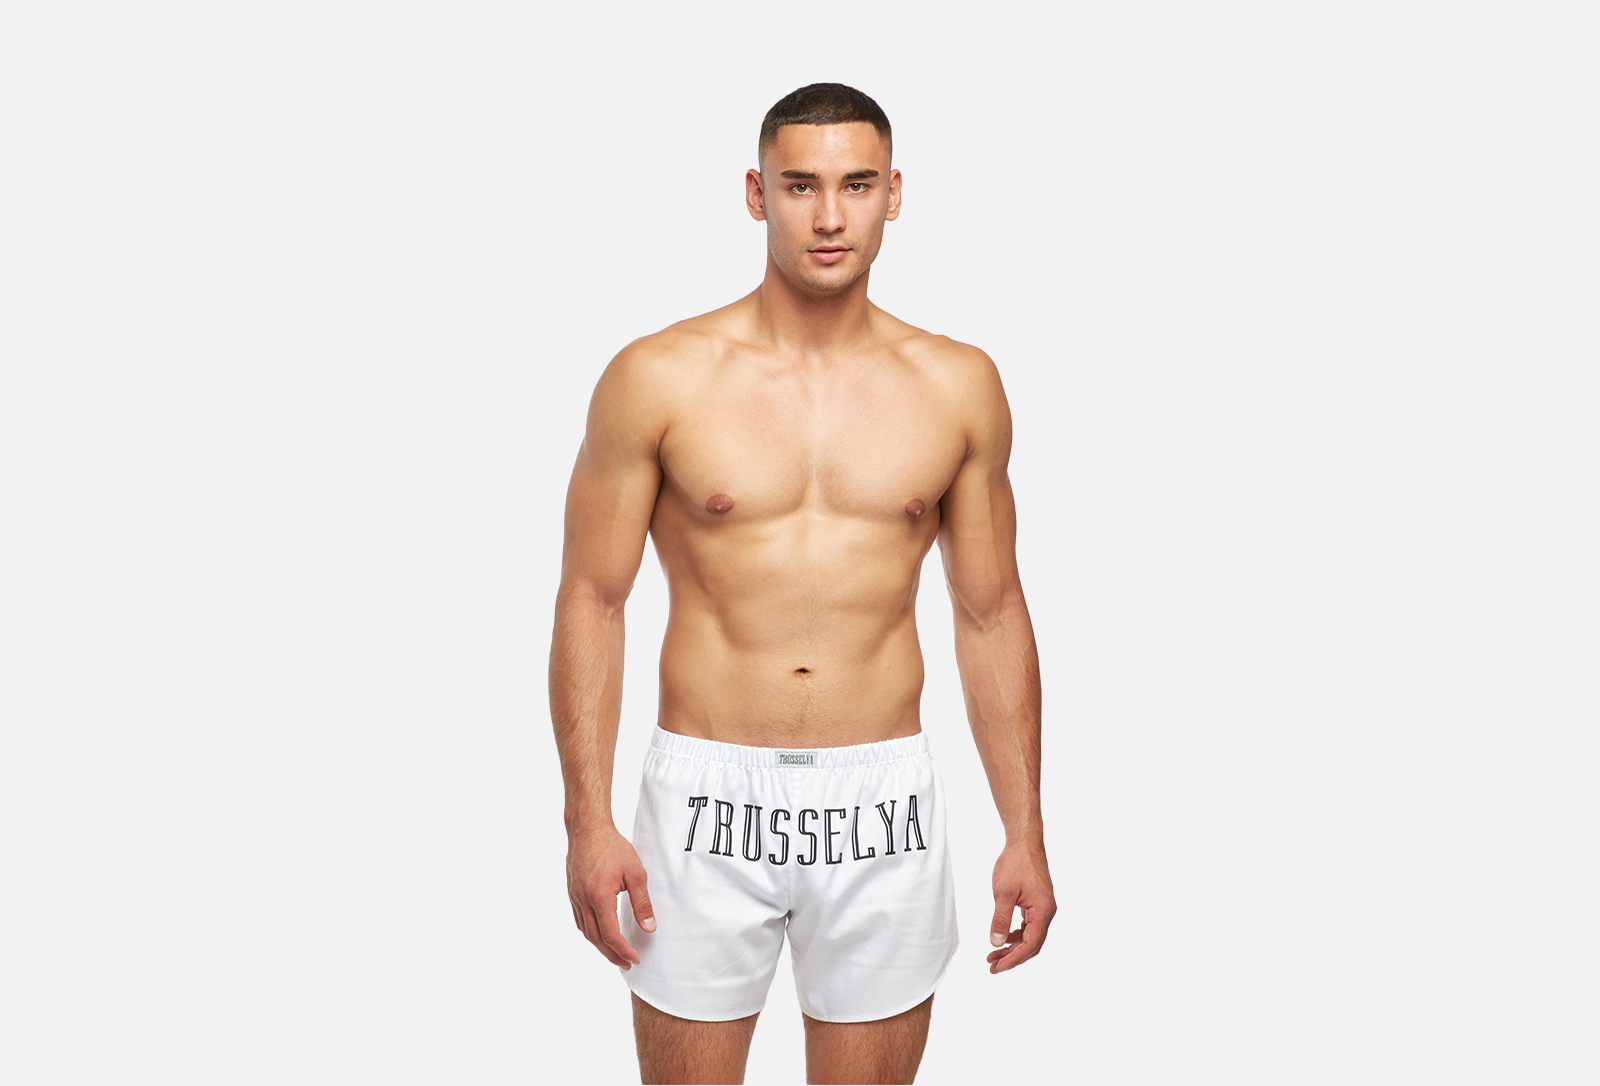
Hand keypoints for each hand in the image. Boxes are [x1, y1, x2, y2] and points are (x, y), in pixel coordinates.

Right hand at [566, 823, 654, 969]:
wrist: (588, 828)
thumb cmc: (613, 847)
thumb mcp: (635, 873)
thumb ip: (642, 902)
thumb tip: (650, 928)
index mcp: (599, 897)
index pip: (610, 935)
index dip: (623, 950)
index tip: (635, 958)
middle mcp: (583, 900)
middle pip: (595, 939)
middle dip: (612, 955)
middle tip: (627, 964)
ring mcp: (575, 897)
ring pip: (585, 931)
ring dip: (600, 946)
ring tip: (615, 953)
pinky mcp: (572, 892)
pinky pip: (580, 920)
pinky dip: (590, 932)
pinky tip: (600, 933)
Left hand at [987, 837, 1055, 973]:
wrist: (1024, 842)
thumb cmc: (1015, 863)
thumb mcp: (1004, 893)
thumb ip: (1000, 919)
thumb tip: (996, 943)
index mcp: (1043, 911)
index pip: (1030, 945)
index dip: (1013, 959)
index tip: (997, 967)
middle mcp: (1047, 912)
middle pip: (1032, 944)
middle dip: (1012, 957)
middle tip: (992, 966)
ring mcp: (1043, 907)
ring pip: (1030, 936)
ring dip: (1013, 947)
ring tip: (993, 954)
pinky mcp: (1037, 902)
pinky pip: (1029, 926)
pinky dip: (1017, 934)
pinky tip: (1004, 938)